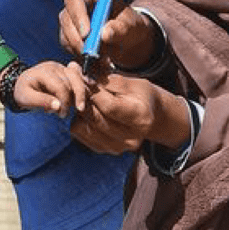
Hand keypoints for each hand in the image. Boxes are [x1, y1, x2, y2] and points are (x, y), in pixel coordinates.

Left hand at [13, 61, 88, 116]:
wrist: (23, 85)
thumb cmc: (24, 92)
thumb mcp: (26, 99)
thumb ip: (41, 101)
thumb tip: (58, 107)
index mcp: (43, 72)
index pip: (60, 86)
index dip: (64, 101)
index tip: (62, 114)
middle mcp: (54, 67)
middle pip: (73, 80)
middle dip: (75, 98)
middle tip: (71, 112)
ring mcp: (61, 67)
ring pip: (78, 77)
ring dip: (81, 92)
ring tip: (79, 106)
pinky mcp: (66, 71)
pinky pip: (79, 75)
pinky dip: (84, 82)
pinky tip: (89, 90)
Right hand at [59, 0, 158, 68]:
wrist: (128, 38)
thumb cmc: (131, 27)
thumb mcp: (130, 27)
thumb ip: (120, 29)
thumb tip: (104, 34)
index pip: (76, 0)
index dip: (78, 17)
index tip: (87, 35)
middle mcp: (77, 3)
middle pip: (66, 19)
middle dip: (77, 38)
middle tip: (91, 54)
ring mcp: (71, 19)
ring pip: (65, 35)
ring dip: (81, 50)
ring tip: (101, 60)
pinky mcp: (68, 34)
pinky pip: (68, 47)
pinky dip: (81, 56)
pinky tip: (96, 62)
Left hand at [69, 67, 189, 154]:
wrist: (149, 116)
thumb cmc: (140, 95)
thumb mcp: (131, 83)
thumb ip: (108, 82)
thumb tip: (84, 80)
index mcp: (141, 118)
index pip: (109, 107)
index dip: (94, 92)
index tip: (87, 80)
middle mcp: (130, 138)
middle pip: (95, 118)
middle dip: (84, 99)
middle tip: (83, 87)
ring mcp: (116, 147)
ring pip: (83, 126)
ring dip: (81, 110)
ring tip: (89, 100)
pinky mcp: (103, 150)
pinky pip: (79, 132)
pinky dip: (79, 119)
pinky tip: (89, 111)